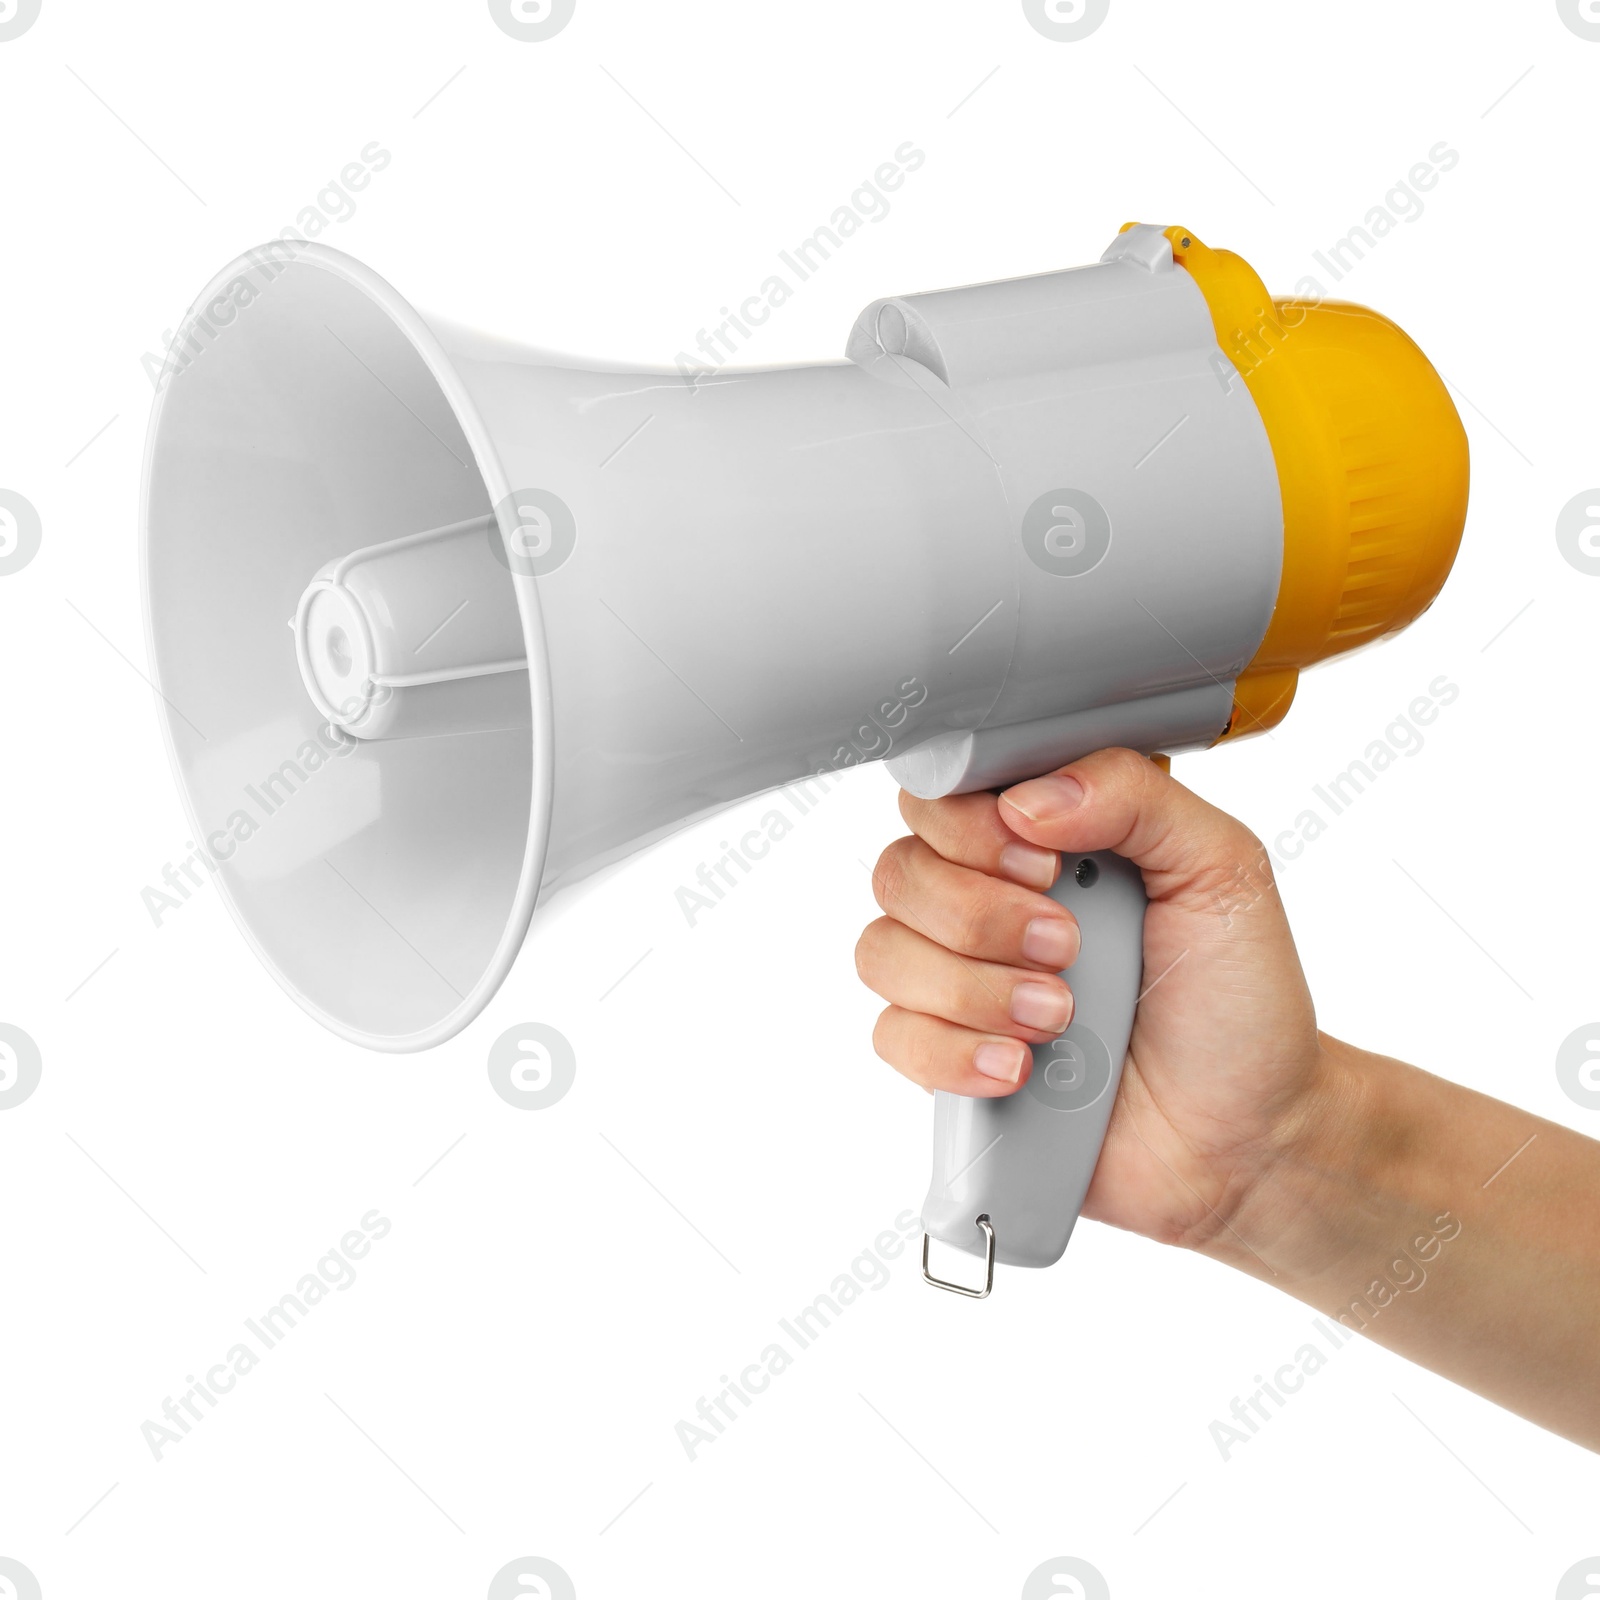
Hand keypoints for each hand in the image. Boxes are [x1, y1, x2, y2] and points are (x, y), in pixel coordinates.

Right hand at [856, 747, 1327, 1250]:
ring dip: (971, 988)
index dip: (971, 826)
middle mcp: (991, 900)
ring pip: (883, 951)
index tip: (1042, 866)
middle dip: (979, 915)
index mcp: (1046, 839)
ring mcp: (963, 981)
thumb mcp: (1221, 869)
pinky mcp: (949, 1059)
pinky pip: (892, 1036)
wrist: (1247, 1135)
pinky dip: (953, 1052)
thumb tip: (1028, 799)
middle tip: (1065, 946)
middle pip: (900, 870)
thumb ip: (1135, 797)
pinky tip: (1021, 1068)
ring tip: (1058, 1018)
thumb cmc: (1238, 1000)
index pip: (947, 796)